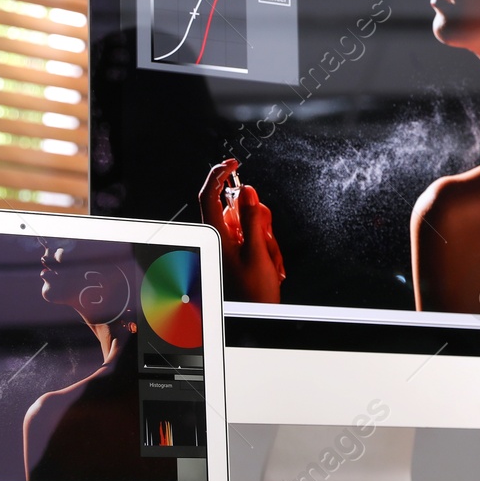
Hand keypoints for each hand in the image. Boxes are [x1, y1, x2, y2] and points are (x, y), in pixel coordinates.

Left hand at [199, 158, 285, 303]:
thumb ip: (251, 219)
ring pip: (249, 224)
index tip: (233, 162)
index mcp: (216, 236)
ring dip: (265, 239)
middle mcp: (218, 238)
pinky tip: (269, 265)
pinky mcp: (236, 253)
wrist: (256, 318)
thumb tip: (246, 191)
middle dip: (258, 220)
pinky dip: (265, 248)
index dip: (219, 174)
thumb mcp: (257, 253)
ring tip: (269, 262)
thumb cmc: (253, 293)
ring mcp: (227, 246)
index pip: (210, 195)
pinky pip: (252, 238)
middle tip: (266, 240)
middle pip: (237, 209)